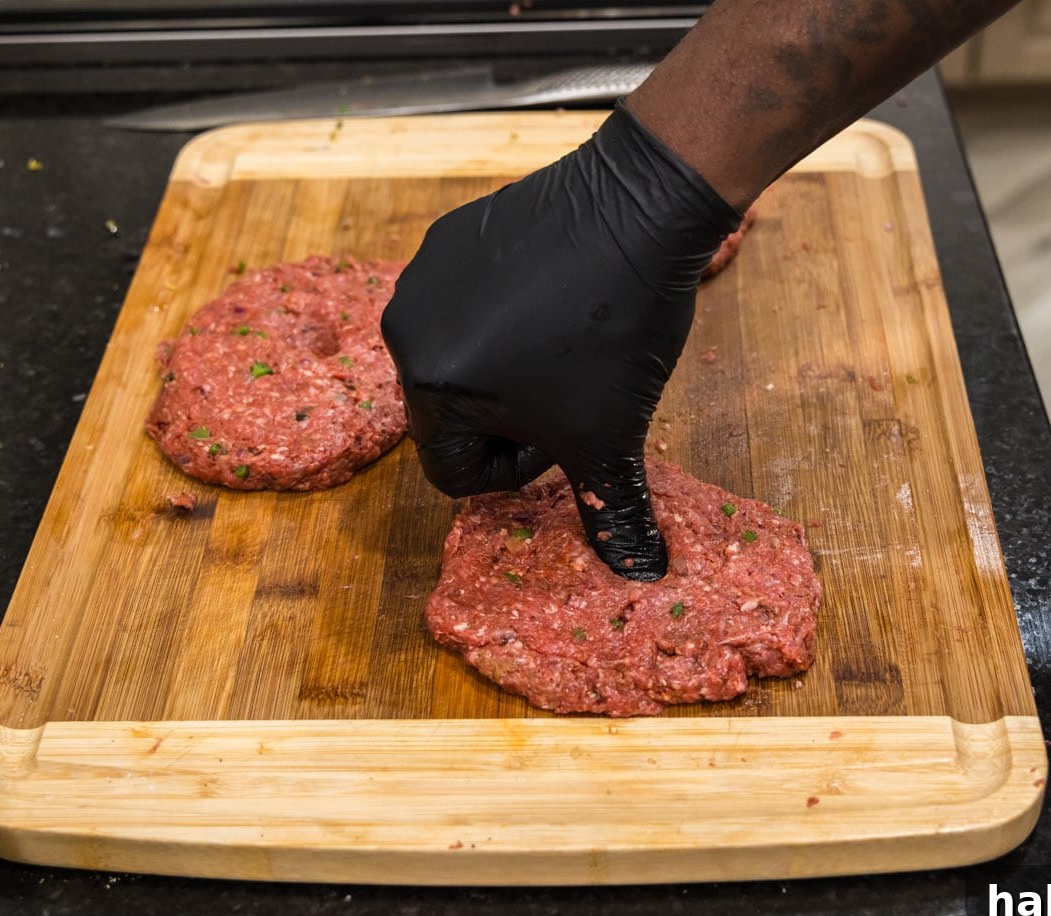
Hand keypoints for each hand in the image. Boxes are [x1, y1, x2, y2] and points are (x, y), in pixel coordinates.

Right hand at [382, 104, 739, 580]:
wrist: (643, 207)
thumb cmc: (617, 330)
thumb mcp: (611, 435)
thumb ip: (609, 508)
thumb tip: (638, 572)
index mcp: (428, 385)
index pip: (453, 472)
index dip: (518, 468)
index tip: (566, 428)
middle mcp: (407, 327)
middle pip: (452, 414)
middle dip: (513, 418)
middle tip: (573, 388)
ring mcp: (426, 272)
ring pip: (463, 359)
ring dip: (511, 368)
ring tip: (569, 340)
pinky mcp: (453, 232)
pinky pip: (471, 302)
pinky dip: (510, 314)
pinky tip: (562, 293)